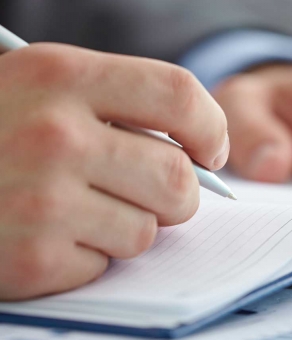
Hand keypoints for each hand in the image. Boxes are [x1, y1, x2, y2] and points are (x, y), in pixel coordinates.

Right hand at [0, 44, 227, 299]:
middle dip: (176, 195)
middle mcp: (55, 135)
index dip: (211, 127)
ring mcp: (42, 202)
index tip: (210, 151)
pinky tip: (47, 234)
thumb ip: (123, 109)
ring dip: (126, 226)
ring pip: (146, 232)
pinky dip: (88, 256)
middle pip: (178, 178)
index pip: (179, 94)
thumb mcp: (46, 89)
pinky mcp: (31, 260)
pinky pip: (103, 265)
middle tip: (152, 194)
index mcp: (64, 75)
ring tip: (79, 209)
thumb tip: (201, 155)